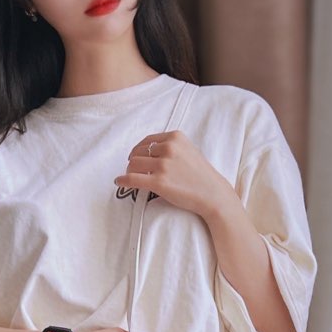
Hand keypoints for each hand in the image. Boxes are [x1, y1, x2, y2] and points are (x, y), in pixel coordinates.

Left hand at [113, 130, 232, 221]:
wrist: (212, 194)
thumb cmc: (201, 175)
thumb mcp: (188, 150)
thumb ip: (171, 147)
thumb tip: (148, 152)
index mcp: (175, 137)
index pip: (148, 140)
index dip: (138, 149)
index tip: (135, 156)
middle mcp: (169, 148)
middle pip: (138, 152)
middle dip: (134, 161)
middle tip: (133, 170)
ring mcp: (163, 165)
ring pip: (133, 164)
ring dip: (129, 171)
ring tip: (131, 177)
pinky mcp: (159, 182)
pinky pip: (132, 179)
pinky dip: (122, 181)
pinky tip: (119, 183)